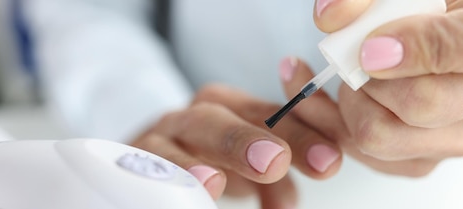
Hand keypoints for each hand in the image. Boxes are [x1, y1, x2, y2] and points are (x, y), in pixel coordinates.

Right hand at [130, 85, 342, 208]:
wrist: (147, 159)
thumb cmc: (208, 162)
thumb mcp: (245, 170)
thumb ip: (273, 184)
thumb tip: (289, 203)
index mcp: (236, 109)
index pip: (273, 116)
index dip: (301, 135)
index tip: (328, 160)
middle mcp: (201, 113)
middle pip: (230, 117)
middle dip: (252, 139)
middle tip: (275, 162)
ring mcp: (165, 131)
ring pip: (187, 130)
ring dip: (202, 154)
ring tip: (217, 179)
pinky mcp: (134, 153)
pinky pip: (149, 159)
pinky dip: (169, 173)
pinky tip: (191, 186)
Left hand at [293, 0, 462, 175]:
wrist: (413, 35)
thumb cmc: (413, 11)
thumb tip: (332, 16)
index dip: (429, 45)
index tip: (375, 44)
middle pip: (422, 104)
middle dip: (367, 77)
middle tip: (358, 53)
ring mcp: (461, 131)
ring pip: (382, 135)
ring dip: (350, 101)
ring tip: (356, 74)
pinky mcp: (426, 159)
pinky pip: (366, 154)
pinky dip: (338, 123)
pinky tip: (345, 95)